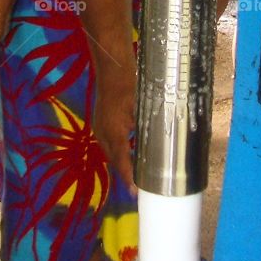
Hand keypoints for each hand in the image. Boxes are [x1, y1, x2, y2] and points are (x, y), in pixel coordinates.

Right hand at [92, 61, 136, 195]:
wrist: (112, 67)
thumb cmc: (130, 85)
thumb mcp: (143, 108)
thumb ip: (148, 129)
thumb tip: (161, 147)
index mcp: (114, 132)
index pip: (122, 161)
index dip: (129, 178)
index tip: (136, 193)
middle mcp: (103, 133)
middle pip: (114, 160)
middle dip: (125, 173)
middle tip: (139, 186)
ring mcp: (99, 127)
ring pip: (110, 152)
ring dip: (122, 161)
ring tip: (137, 173)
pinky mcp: (100, 122)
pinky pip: (108, 142)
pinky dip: (118, 150)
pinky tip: (130, 150)